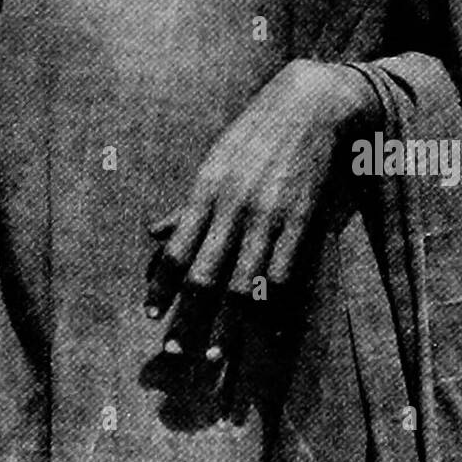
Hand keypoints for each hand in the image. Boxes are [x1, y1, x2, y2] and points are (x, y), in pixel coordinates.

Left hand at [145, 61, 379, 357]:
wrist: (310, 105)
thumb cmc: (255, 134)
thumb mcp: (214, 163)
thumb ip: (187, 205)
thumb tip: (151, 233)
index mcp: (206, 190)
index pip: (175, 250)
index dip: (161, 287)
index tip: (151, 315)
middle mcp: (232, 206)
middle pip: (203, 274)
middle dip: (187, 318)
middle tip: (174, 353)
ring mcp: (268, 216)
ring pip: (242, 283)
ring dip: (226, 325)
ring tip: (214, 356)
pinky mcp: (301, 221)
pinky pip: (283, 274)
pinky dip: (273, 308)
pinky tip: (264, 334)